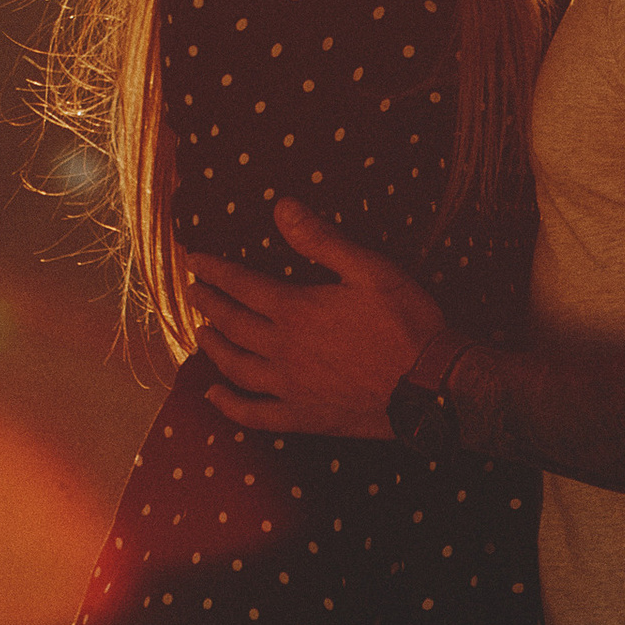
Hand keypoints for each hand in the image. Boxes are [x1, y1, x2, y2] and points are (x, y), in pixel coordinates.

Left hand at [186, 202, 443, 437]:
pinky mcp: (303, 417)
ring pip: (235, 368)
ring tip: (201, 333)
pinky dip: (229, 406)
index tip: (193, 260)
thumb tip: (282, 207)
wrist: (432, 385)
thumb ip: (321, 240)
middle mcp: (283, 350)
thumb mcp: (369, 269)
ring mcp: (290, 388)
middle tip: (194, 291)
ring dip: (213, 348)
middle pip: (232, 325)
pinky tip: (214, 396)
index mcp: (297, 311)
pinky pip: (254, 415)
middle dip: (209, 304)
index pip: (242, 286)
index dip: (215, 271)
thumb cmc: (405, 323)